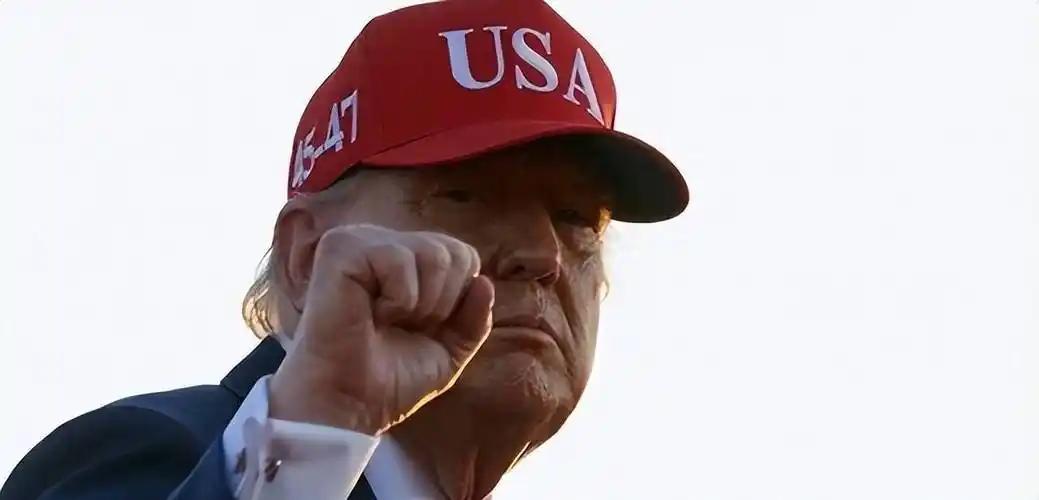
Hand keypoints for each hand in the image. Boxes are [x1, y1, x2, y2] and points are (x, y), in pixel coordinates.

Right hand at [268, 224, 493, 434]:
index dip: (456, 301)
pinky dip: (397, 298)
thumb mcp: (448, 351)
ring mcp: (360, 241)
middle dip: (442, 303)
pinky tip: (370, 313)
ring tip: (384, 320)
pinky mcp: (340, 248)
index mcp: (405, 259)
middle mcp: (383, 242)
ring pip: (433, 253)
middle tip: (402, 326)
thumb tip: (484, 282)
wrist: (351, 404)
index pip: (463, 255)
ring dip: (420, 303)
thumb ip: (474, 319)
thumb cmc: (389, 379)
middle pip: (454, 252)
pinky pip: (399, 259)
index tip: (421, 329)